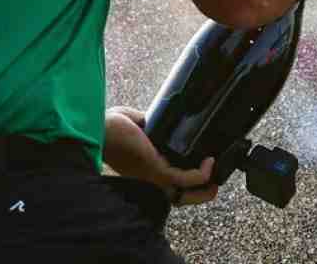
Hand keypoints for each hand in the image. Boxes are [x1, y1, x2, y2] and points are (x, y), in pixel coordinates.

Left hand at [102, 107, 219, 205]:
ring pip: (185, 195)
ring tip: (217, 172)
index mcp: (144, 171)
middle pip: (179, 198)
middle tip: (215, 184)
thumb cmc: (109, 128)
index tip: (202, 173)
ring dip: (206, 188)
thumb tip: (155, 118)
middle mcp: (149, 179)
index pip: (168, 186)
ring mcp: (153, 177)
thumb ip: (147, 125)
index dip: (187, 184)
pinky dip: (202, 174)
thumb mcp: (135, 126)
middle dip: (201, 194)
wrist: (99, 127)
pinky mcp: (156, 170)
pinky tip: (210, 161)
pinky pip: (186, 180)